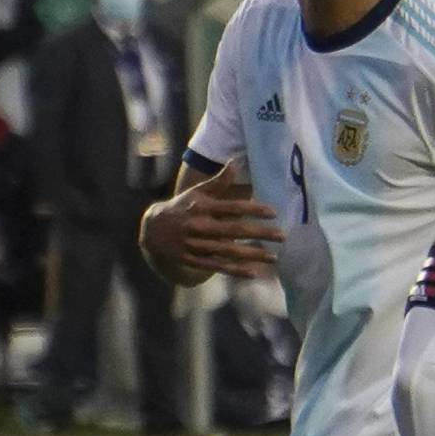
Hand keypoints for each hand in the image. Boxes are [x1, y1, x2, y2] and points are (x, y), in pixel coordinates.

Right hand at [140, 161, 283, 282]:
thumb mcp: (196, 192)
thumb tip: (234, 162)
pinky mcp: (195, 260)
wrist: (152, 231)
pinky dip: (235, 270)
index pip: (232, 208)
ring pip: (229, 251)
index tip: (274, 212)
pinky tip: (254, 273)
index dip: (253, 209)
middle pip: (234, 230)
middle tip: (282, 236)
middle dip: (260, 234)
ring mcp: (197, 245)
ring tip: (275, 257)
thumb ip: (218, 181)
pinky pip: (218, 266)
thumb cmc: (182, 207)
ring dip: (253, 254)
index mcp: (203, 207)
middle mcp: (200, 226)